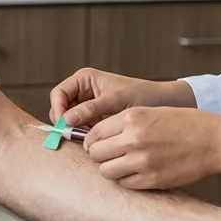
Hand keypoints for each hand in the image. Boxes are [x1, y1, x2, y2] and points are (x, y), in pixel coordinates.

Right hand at [50, 68, 194, 127]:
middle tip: (76, 135)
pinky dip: (85, 136)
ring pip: (70, 122)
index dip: (57, 109)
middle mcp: (83, 93)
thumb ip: (91, 109)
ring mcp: (89, 108)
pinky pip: (82, 130)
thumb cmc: (142, 94)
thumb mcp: (116, 100)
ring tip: (89, 138)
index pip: (58, 94)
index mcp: (84, 80)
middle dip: (66, 123)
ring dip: (75, 131)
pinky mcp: (96, 121)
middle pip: (61, 110)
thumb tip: (67, 119)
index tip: (64, 125)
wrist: (163, 104)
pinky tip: (95, 141)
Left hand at [85, 107, 220, 189]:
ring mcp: (142, 161)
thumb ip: (122, 123)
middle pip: (96, 154)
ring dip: (111, 169)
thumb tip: (95, 138)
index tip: (98, 144)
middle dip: (99, 155)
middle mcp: (133, 139)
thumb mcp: (150, 112)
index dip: (92, 140)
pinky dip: (127, 180)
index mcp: (131, 118)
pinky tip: (138, 172)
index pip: (93, 134)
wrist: (214, 141)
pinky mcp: (152, 180)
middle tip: (110, 155)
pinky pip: (125, 184)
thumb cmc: (184, 123)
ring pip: (106, 172)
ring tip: (124, 164)